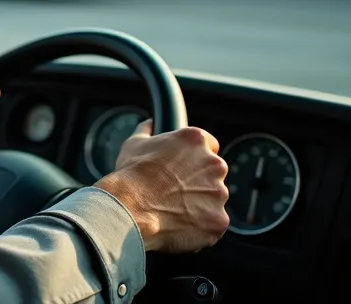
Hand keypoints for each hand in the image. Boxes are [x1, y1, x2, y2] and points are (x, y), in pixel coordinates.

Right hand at [94, 120, 230, 252]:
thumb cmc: (131, 175)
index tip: (183, 168)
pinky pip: (212, 223)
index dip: (194, 158)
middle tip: (174, 191)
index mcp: (196, 141)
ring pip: (213, 199)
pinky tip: (178, 226)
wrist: (130, 208)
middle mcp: (214, 164)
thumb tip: (149, 124)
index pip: (210, 145)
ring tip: (172, 211)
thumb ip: (147, 132)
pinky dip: (199, 226)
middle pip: (213, 173)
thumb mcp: (134, 144)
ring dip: (199, 204)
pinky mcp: (219, 220)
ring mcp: (219, 194)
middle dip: (199, 181)